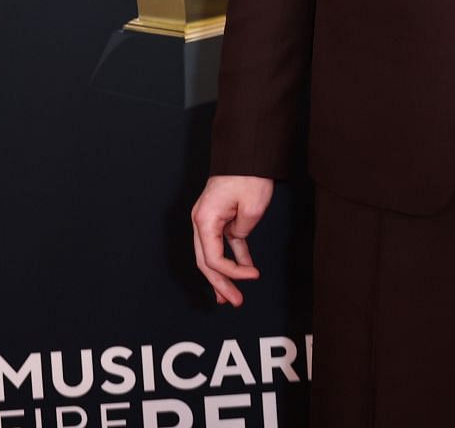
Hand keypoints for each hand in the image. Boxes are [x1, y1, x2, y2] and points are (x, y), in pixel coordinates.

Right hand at [191, 174, 273, 305]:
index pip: (212, 258)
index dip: (232, 272)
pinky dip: (234, 257)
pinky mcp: (221, 217)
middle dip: (221, 283)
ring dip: (223, 275)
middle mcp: (201, 221)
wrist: (247, 151)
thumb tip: (237, 239)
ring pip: (213, 254)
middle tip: (234, 302)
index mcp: (204, 220)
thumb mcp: (252, 206)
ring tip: (230, 297)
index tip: (252, 277)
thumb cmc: (248, 174)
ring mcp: (209, 219)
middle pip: (207, 261)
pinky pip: (225, 243)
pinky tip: (244, 271)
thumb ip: (243, 230)